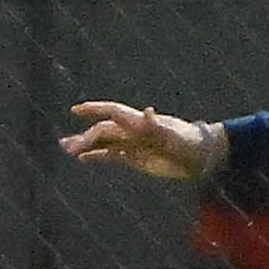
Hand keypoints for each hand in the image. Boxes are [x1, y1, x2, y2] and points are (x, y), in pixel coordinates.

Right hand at [63, 99, 218, 181]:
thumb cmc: (190, 144)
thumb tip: (146, 111)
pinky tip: (83, 159)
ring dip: (86, 144)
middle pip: (104, 130)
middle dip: (85, 137)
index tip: (76, 110)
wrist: (202, 157)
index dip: (94, 109)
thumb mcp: (174, 136)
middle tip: (67, 147)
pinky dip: (97, 155)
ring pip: (104, 141)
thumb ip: (158, 126)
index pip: (113, 112)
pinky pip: (112, 154)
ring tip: (67, 149)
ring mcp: (134, 143)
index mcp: (140, 123)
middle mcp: (134, 131)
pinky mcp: (136, 157)